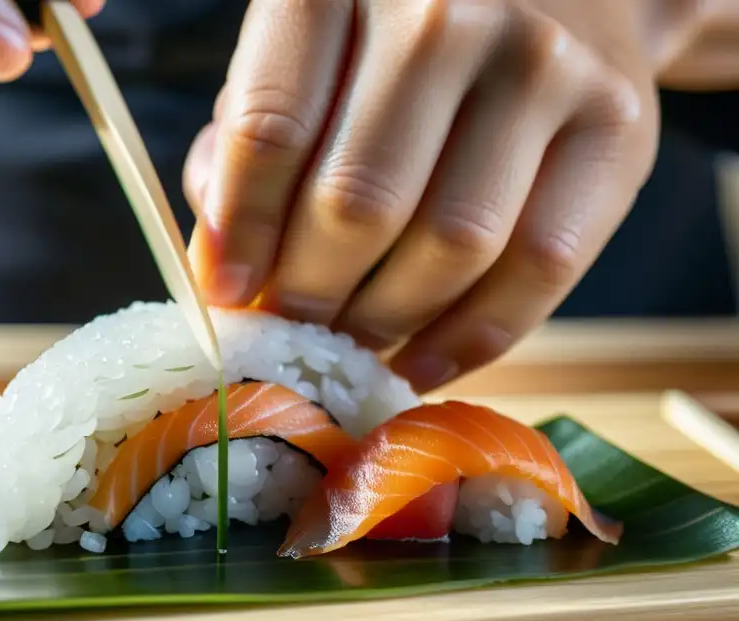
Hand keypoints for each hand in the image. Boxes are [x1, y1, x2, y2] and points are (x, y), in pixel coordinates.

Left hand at [184, 0, 665, 392]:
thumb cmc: (401, 33)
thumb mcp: (308, 50)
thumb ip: (249, 138)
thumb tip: (228, 265)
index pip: (270, 130)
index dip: (239, 234)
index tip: (226, 292)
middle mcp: (447, 9)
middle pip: (360, 203)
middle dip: (310, 293)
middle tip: (291, 328)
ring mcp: (544, 64)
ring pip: (452, 246)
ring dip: (386, 323)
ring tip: (350, 344)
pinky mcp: (619, 127)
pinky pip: (539, 269)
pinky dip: (471, 339)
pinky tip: (421, 360)